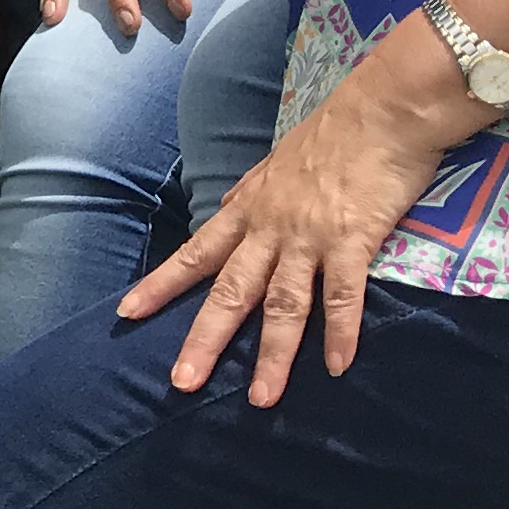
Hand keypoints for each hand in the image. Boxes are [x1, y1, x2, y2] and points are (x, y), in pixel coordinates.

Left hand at [118, 75, 447, 404]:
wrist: (381, 109)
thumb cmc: (334, 136)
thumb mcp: (277, 168)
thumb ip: (257, 203)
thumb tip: (234, 225)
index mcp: (248, 209)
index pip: (194, 254)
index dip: (161, 285)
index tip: (127, 314)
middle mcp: (270, 227)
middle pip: (230, 290)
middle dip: (204, 339)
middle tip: (182, 382)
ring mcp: (310, 235)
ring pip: (284, 303)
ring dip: (272, 354)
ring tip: (261, 399)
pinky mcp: (353, 238)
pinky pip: (344, 294)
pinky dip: (341, 332)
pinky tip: (336, 366)